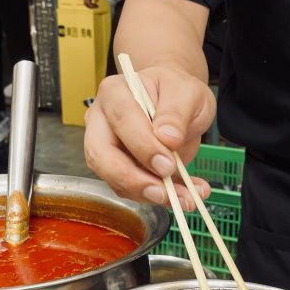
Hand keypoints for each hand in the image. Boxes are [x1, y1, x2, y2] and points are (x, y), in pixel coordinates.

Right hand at [84, 66, 216, 209]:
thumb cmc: (176, 91)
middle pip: (101, 156)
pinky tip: (185, 195)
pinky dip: (160, 197)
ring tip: (184, 198)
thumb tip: (168, 139)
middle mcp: (102, 122)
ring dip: (148, 194)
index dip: (142, 146)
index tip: (168, 164)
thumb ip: (177, 113)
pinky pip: (133, 189)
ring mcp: (107, 148)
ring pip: (114, 179)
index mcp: (115, 93)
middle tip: (163, 192)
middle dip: (132, 179)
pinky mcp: (119, 170)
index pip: (121, 120)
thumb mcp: (187, 92)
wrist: (177, 102)